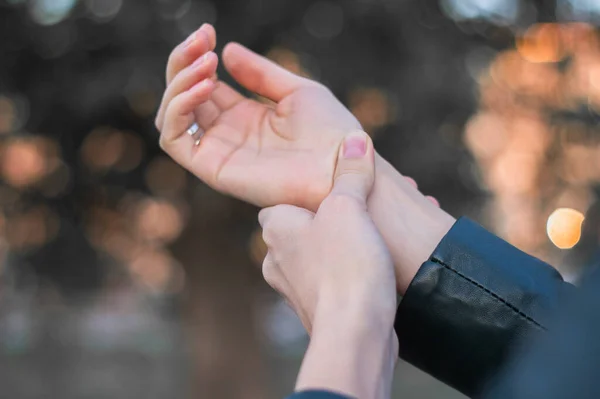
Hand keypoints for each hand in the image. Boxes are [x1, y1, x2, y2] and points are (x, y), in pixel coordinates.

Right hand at [156, 24, 360, 210]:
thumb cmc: (331, 131)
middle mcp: (227, 135)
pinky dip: (178, 109)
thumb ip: (260, 74)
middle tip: (202, 40)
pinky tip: (204, 86)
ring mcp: (219, 152)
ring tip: (206, 63)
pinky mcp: (214, 170)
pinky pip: (175, 141)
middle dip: (183, 63)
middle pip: (181, 97)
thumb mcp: (296, 91)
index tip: (208, 32)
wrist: (344, 165)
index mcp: (244, 117)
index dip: (197, 56)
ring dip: (179, 83)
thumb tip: (227, 50)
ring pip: (172, 117)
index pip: (202, 85)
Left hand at [259, 132, 396, 397]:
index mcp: (275, 229)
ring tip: (388, 230)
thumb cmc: (345, 265)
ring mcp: (297, 288)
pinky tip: (385, 263)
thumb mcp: (349, 206)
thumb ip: (351, 172)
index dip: (312, 193)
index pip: (283, 200)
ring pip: (327, 252)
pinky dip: (358, 267)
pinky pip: (339, 277)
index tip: (341, 190)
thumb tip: (356, 140)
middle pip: (310, 225)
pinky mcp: (319, 309)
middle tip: (376, 206)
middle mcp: (278, 259)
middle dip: (343, 215)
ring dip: (354, 240)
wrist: (356, 333)